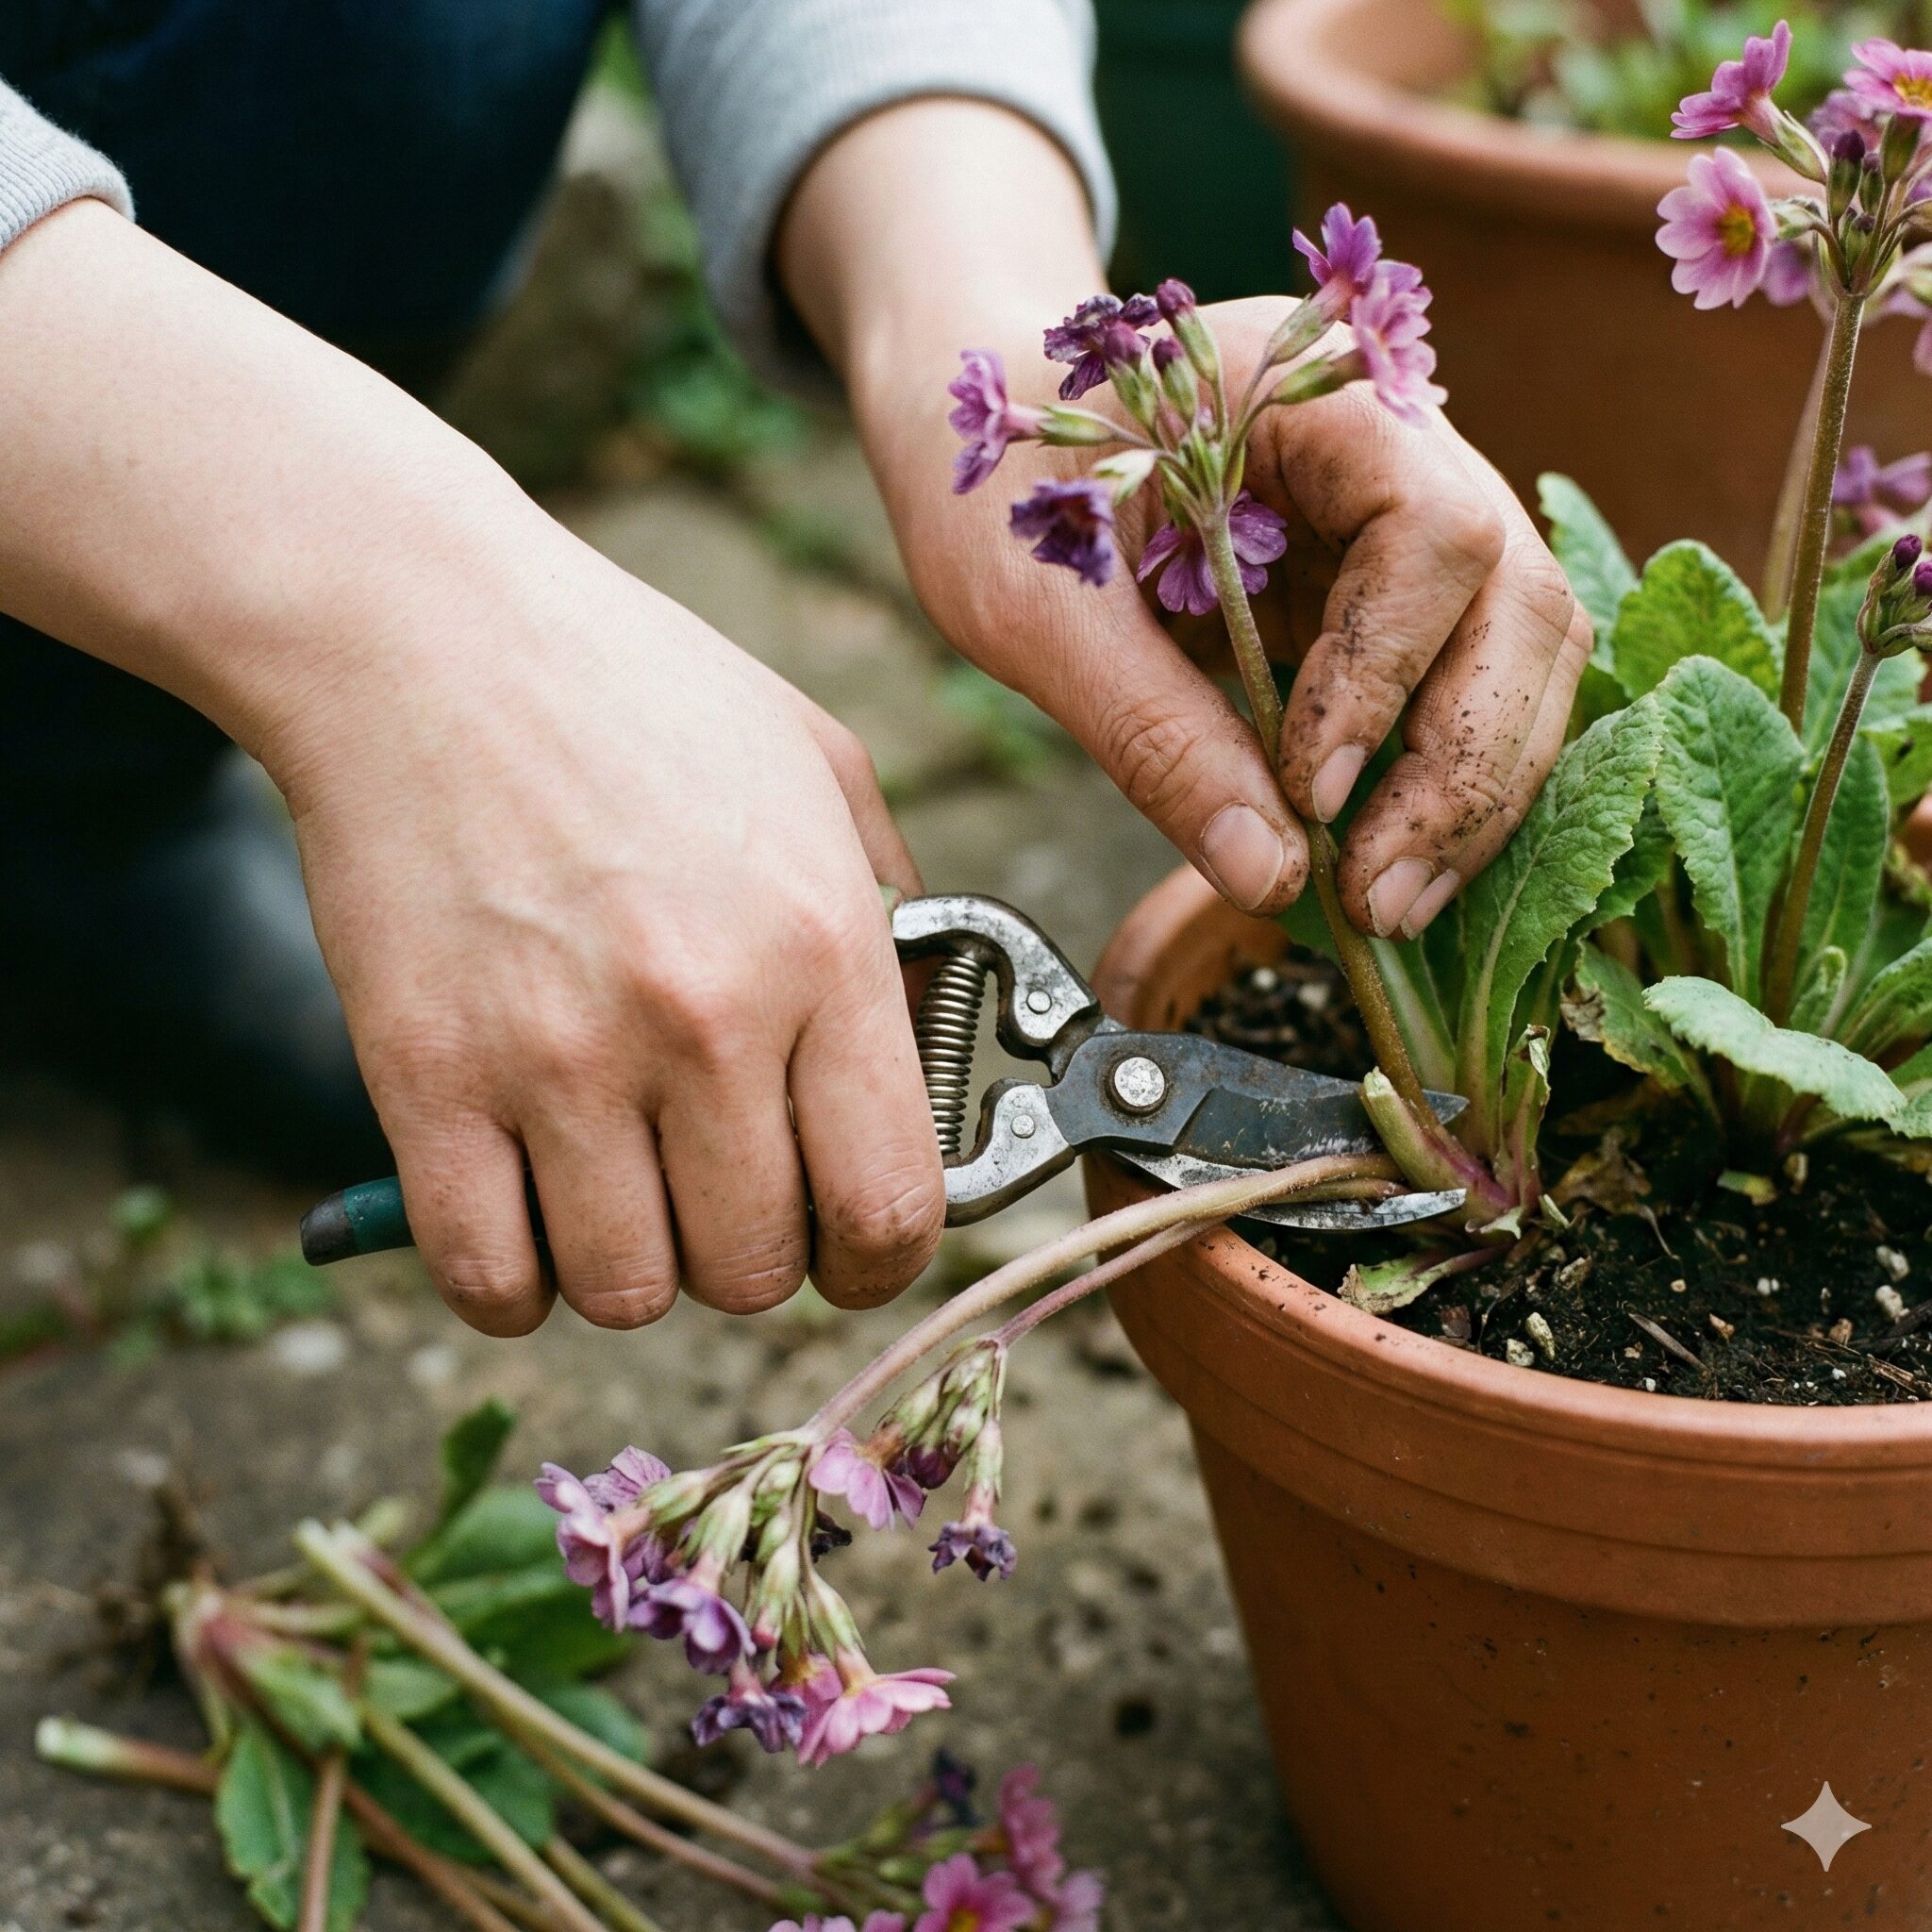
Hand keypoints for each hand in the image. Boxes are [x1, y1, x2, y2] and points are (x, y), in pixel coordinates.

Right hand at [274, 539, 946, 1335]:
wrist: (423, 632)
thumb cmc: (634, 692)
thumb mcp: (821, 767)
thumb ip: (896, 913)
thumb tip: (927, 1042)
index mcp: (823, 946)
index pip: (892, 1207)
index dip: (881, 1259)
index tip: (851, 1246)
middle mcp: (705, 1019)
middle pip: (759, 1274)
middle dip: (753, 1257)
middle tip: (719, 1193)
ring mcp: (560, 1057)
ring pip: (629, 1295)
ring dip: (634, 1268)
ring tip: (617, 1187)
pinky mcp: (427, 1078)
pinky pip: (490, 1279)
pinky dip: (513, 1277)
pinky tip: (522, 1208)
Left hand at [777, 104, 1586, 939]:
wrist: (988, 432)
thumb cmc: (1001, 488)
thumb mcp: (1042, 609)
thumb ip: (1153, 733)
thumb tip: (1267, 876)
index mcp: (1313, 392)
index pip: (1428, 531)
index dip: (1386, 673)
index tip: (1311, 795)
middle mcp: (1402, 444)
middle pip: (1516, 601)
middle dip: (1463, 766)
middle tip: (1381, 899)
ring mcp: (1414, 518)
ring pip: (1521, 654)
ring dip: (1472, 793)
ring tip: (1390, 906)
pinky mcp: (1396, 594)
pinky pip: (1466, 688)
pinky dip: (1441, 784)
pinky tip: (1392, 868)